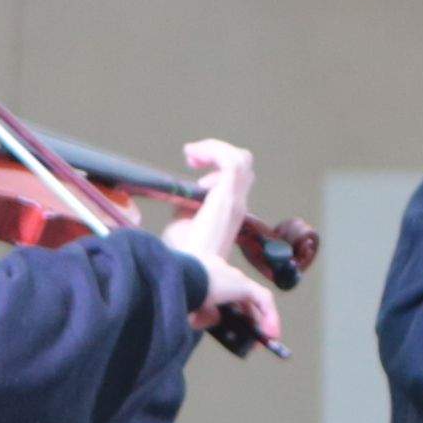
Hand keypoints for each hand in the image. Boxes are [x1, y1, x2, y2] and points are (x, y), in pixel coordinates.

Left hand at [162, 140, 282, 352]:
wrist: (189, 273)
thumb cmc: (184, 258)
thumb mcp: (182, 228)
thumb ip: (184, 214)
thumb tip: (178, 204)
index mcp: (228, 213)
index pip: (236, 180)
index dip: (216, 167)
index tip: (192, 168)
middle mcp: (236, 206)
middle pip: (243, 166)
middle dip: (217, 154)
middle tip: (192, 159)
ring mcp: (233, 202)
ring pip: (240, 160)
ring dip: (215, 149)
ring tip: (192, 153)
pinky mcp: (227, 199)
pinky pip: (231, 162)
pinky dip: (212, 150)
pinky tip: (192, 154)